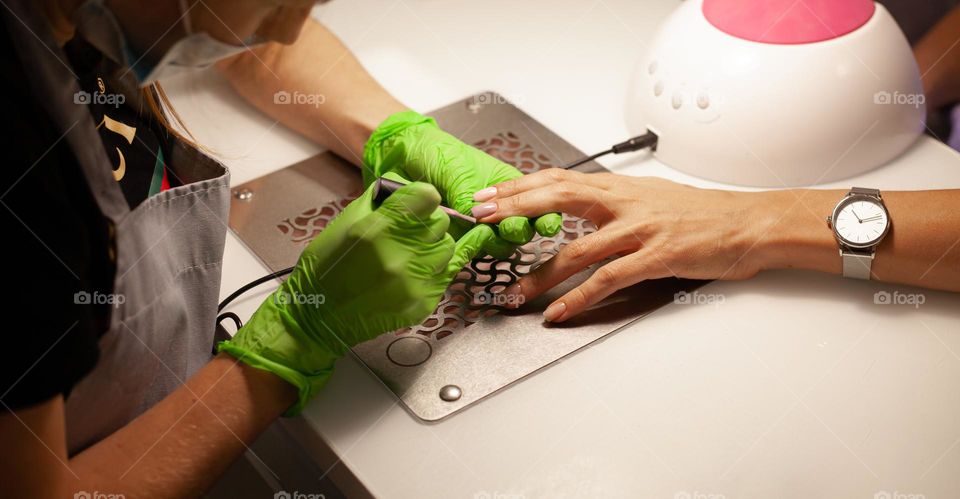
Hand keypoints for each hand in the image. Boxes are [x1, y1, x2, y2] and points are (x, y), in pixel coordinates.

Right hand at [220, 181, 493, 413]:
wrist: (314, 320)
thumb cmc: (323, 272)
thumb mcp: (345, 224)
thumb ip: (380, 205)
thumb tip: (409, 190)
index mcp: (376, 230)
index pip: (426, 198)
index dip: (421, 199)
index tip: (417, 203)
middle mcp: (398, 256)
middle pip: (441, 224)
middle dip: (428, 224)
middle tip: (408, 231)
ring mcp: (411, 284)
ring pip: (446, 252)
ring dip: (433, 249)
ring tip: (406, 255)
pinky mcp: (419, 305)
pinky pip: (440, 279)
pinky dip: (430, 274)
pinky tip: (405, 275)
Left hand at [362, 110, 561, 256]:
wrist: (399, 157)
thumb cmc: (434, 152)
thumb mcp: (458, 168)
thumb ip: (469, 193)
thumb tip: (476, 217)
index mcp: (506, 185)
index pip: (534, 204)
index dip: (544, 215)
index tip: (546, 222)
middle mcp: (496, 208)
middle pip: (520, 228)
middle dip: (520, 229)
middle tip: (511, 226)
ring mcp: (476, 225)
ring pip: (498, 244)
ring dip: (498, 241)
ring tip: (491, 232)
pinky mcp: (456, 238)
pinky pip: (471, 250)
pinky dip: (473, 249)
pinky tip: (471, 241)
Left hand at [475, 169, 769, 321]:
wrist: (747, 223)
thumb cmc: (700, 213)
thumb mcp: (649, 196)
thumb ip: (611, 202)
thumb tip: (576, 205)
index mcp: (618, 188)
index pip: (558, 179)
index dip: (519, 186)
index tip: (489, 193)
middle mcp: (623, 203)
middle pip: (557, 198)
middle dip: (514, 208)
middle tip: (481, 217)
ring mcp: (638, 230)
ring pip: (576, 249)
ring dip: (540, 273)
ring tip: (515, 291)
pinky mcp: (655, 258)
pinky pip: (608, 279)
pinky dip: (579, 297)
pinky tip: (559, 311)